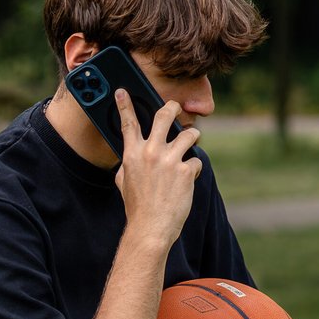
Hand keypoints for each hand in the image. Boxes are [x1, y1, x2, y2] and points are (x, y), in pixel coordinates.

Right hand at [113, 89, 200, 244]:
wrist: (151, 227)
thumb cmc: (136, 207)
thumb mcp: (123, 182)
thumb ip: (128, 164)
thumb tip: (130, 157)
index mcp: (132, 155)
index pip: (128, 123)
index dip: (124, 104)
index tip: (123, 91)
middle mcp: (150, 152)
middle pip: (165, 115)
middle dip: (173, 107)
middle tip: (176, 109)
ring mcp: (169, 160)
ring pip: (189, 134)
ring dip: (191, 138)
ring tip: (187, 148)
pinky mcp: (186, 170)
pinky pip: (195, 161)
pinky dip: (192, 170)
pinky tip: (185, 181)